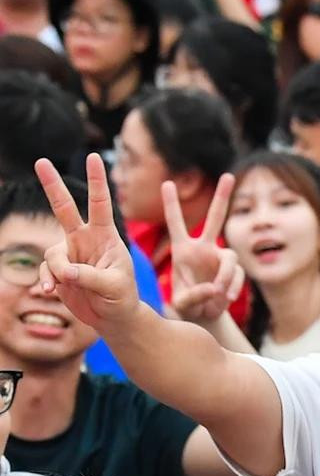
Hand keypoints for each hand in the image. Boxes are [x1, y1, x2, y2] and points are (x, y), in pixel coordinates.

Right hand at [31, 156, 141, 333]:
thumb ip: (89, 277)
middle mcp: (86, 240)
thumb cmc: (122, 298)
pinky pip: (46, 270)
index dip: (96, 181)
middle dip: (52, 185)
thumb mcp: (114, 286)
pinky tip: (51, 291)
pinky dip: (47, 280)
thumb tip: (65, 272)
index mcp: (106, 237)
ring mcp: (71, 254)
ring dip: (56, 270)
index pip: (101, 203)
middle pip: (65, 208)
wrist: (114, 317)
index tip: (92, 157)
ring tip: (66, 285)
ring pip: (52, 253)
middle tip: (41, 160)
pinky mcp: (60, 270)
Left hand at [162, 174, 242, 325]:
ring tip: (220, 294)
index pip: (177, 223)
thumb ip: (194, 296)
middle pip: (215, 219)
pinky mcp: (234, 272)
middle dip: (222, 197)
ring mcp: (221, 259)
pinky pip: (237, 276)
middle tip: (228, 175)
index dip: (172, 204)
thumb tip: (215, 289)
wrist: (203, 316)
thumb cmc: (186, 306)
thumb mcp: (181, 303)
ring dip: (226, 276)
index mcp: (183, 250)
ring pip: (231, 257)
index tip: (166, 182)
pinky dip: (233, 287)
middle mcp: (204, 248)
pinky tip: (226, 298)